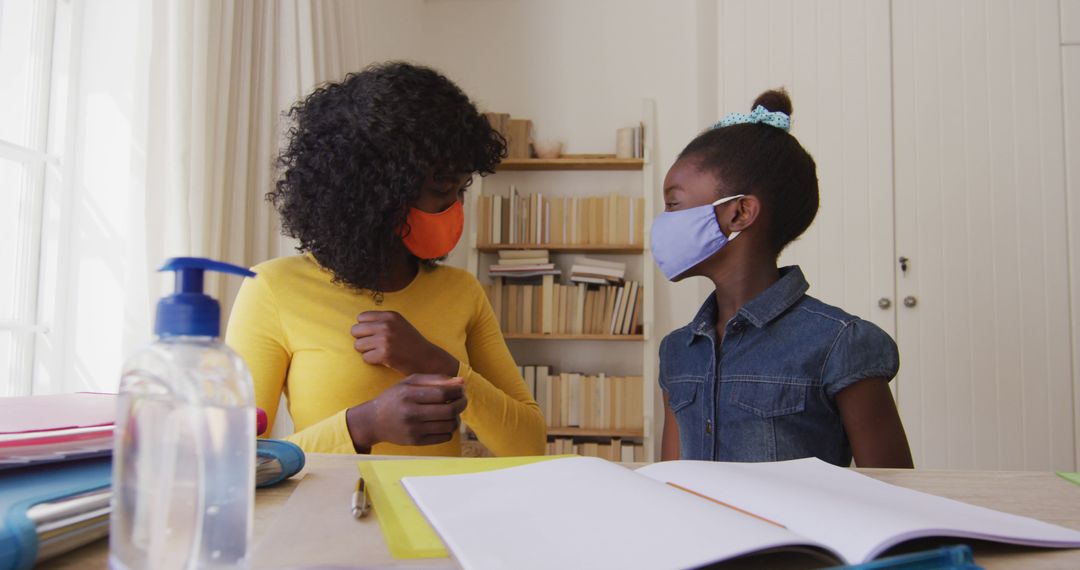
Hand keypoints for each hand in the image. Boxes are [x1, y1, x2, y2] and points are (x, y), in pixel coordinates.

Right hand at [345, 374, 467, 451]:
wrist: (374, 421)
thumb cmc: (395, 398)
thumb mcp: (410, 382)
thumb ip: (435, 379)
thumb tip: (461, 382)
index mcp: (408, 394)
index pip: (442, 392)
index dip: (457, 390)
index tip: (460, 389)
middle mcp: (411, 413)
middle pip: (449, 410)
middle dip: (461, 404)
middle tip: (462, 400)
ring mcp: (414, 429)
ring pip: (449, 425)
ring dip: (457, 417)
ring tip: (452, 411)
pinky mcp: (416, 442)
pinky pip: (444, 437)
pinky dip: (449, 429)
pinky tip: (443, 422)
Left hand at [351, 311, 458, 375]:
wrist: (427, 359)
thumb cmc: (411, 343)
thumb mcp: (399, 324)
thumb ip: (381, 321)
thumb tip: (357, 324)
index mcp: (390, 315)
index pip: (361, 317)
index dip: (365, 328)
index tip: (374, 335)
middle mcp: (387, 324)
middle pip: (355, 330)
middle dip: (362, 340)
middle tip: (375, 346)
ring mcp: (385, 339)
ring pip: (358, 345)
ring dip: (366, 351)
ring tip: (380, 353)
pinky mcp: (385, 354)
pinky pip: (365, 358)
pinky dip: (372, 361)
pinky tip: (384, 360)